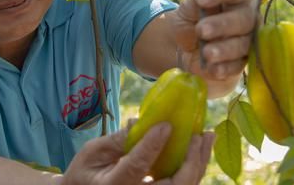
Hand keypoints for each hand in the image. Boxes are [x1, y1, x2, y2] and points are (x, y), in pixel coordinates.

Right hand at [61, 122, 214, 184]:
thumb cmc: (86, 171)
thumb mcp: (93, 152)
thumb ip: (116, 140)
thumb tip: (140, 122)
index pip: (136, 167)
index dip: (152, 146)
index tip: (166, 125)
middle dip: (190, 160)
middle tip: (198, 135)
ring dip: (198, 162)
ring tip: (207, 136)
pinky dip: (194, 167)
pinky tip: (200, 148)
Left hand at [174, 0, 255, 83]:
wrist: (183, 46)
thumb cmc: (191, 19)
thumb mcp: (188, 8)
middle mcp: (246, 16)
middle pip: (244, 18)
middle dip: (223, 25)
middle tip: (202, 29)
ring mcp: (246, 40)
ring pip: (243, 44)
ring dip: (224, 49)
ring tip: (206, 52)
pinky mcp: (241, 62)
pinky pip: (237, 66)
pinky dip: (225, 68)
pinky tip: (213, 68)